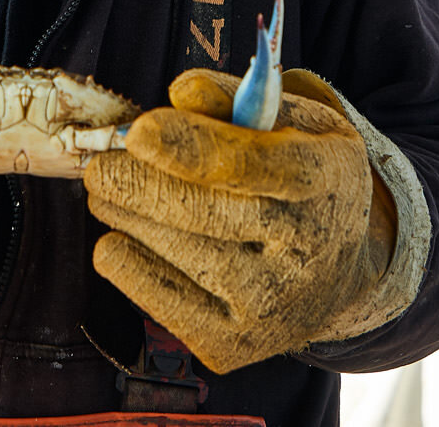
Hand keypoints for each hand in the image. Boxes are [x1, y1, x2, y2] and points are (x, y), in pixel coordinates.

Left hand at [83, 68, 395, 372]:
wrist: (339, 273)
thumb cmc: (301, 177)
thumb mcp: (291, 120)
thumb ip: (234, 100)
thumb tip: (181, 93)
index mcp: (326, 178)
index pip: (255, 165)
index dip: (192, 148)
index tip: (139, 132)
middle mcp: (307, 250)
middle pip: (201, 211)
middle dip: (134, 181)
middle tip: (99, 160)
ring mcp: (271, 306)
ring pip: (170, 250)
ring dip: (123, 211)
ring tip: (108, 188)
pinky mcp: (232, 345)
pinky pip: (153, 296)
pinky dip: (124, 259)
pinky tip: (123, 232)